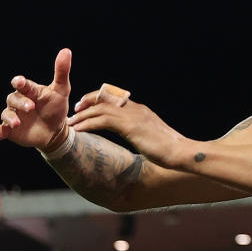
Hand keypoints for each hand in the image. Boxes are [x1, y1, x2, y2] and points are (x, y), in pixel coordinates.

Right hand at [0, 48, 71, 150]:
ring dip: (9, 118)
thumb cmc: (56, 107)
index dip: (20, 82)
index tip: (19, 81)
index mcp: (29, 91)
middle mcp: (18, 102)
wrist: (54, 131)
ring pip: (6, 114)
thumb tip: (66, 51)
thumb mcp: (61, 90)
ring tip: (17, 124)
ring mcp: (12, 116)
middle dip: (21, 103)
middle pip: (13, 99)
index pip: (23, 85)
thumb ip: (61, 72)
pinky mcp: (9, 130)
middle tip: (31, 108)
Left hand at [68, 88, 187, 168]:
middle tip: (74, 110)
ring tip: (71, 122)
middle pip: (104, 99)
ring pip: (100, 109)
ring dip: (83, 116)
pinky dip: (88, 124)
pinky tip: (78, 130)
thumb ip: (142, 133)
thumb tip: (139, 139)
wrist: (180, 151)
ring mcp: (132, 116)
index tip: (87, 106)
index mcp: (140, 110)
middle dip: (87, 102)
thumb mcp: (152, 137)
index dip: (99, 100)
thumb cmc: (170, 150)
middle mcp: (135, 109)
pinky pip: (103, 121)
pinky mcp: (130, 126)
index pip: (115, 99)